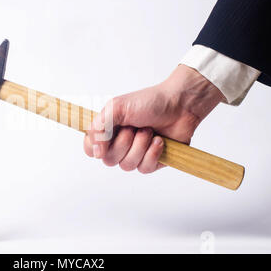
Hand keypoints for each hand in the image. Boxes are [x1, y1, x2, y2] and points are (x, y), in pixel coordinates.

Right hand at [84, 64, 223, 173]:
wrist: (180, 105)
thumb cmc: (149, 102)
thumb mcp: (117, 107)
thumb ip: (100, 127)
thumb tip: (95, 151)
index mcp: (108, 130)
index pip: (90, 149)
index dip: (94, 148)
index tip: (103, 140)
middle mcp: (119, 144)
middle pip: (109, 160)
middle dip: (124, 143)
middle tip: (134, 127)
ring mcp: (135, 154)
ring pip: (127, 165)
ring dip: (140, 146)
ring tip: (149, 131)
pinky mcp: (152, 161)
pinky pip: (144, 168)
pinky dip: (152, 153)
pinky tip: (159, 140)